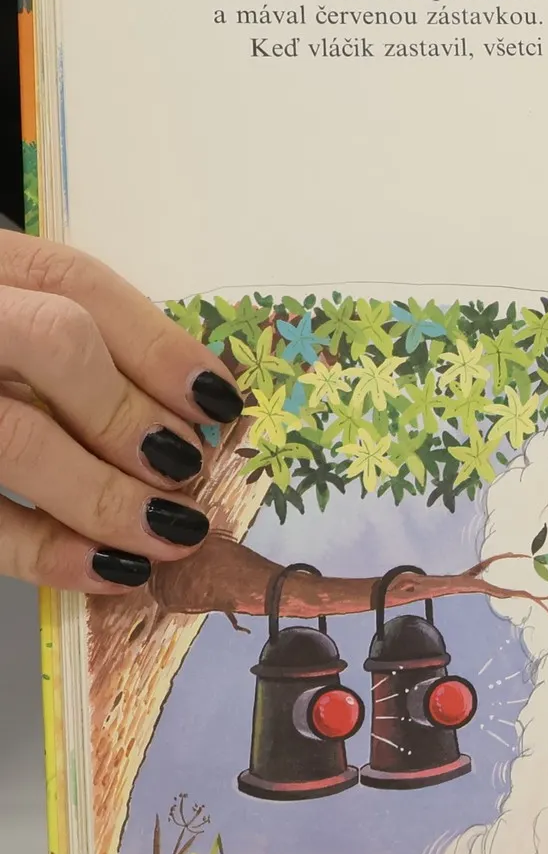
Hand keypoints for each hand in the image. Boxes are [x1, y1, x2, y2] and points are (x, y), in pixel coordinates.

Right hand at [0, 238, 243, 590]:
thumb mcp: (7, 318)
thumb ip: (75, 345)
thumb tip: (194, 407)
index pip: (72, 282)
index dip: (156, 344)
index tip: (219, 401)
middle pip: (51, 342)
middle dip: (130, 414)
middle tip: (187, 469)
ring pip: (12, 435)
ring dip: (104, 493)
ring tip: (170, 532)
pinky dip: (43, 550)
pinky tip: (106, 570)